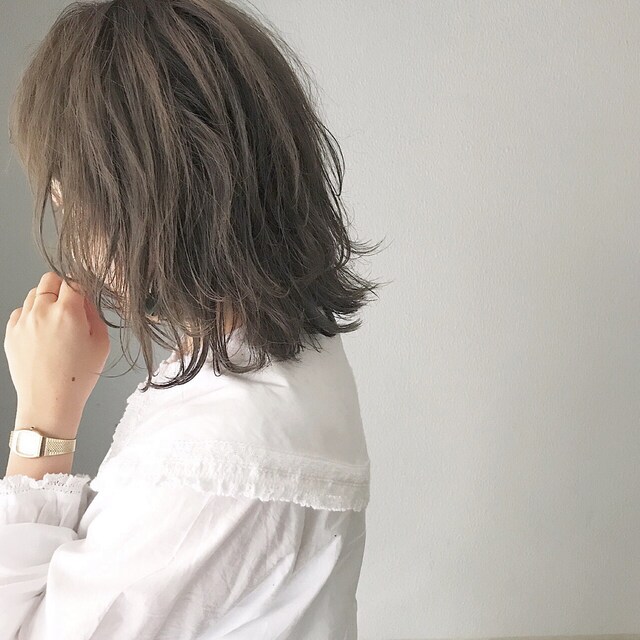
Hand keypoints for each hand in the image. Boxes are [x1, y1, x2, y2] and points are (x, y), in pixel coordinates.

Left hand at [4, 271, 110, 421]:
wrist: (50, 402)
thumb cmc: (77, 378)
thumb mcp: (101, 344)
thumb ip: (94, 315)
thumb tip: (86, 301)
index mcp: (68, 312)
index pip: (74, 281)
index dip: (82, 287)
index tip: (84, 296)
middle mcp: (42, 312)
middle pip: (50, 279)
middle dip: (62, 286)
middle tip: (70, 304)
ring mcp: (23, 322)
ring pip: (33, 293)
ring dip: (46, 300)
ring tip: (56, 321)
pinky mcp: (11, 333)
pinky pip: (20, 311)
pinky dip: (31, 314)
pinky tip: (42, 331)